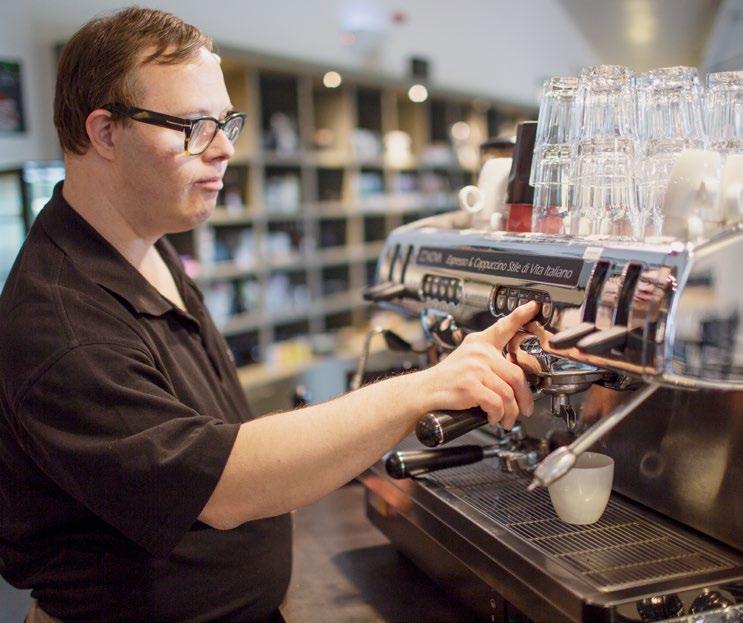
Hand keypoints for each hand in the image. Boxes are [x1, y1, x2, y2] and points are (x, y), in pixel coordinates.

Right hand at [419, 301, 539, 428]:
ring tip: (506, 419)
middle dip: (524, 398)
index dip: (521, 315)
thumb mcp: (466, 360)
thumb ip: (488, 361)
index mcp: (478, 343)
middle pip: (516, 375)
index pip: (503, 326)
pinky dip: (498, 415)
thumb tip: (516, 380)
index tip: (533, 306)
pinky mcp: (470, 386)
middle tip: (525, 409)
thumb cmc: (445, 380)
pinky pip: (496, 404)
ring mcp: (474, 368)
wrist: (422, 392)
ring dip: (510, 412)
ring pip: (508, 393)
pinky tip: (493, 418)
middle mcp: (478, 352)